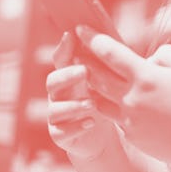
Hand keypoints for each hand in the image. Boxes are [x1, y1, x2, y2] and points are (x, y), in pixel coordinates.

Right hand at [46, 31, 118, 159]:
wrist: (99, 136)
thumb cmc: (104, 101)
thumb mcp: (106, 81)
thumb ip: (106, 62)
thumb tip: (117, 35)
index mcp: (69, 77)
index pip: (61, 59)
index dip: (63, 48)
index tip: (71, 35)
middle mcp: (58, 94)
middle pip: (53, 82)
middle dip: (67, 75)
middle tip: (84, 71)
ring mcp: (56, 115)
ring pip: (55, 109)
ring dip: (73, 105)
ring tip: (92, 104)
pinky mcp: (59, 135)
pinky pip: (62, 132)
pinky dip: (76, 127)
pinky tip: (91, 123)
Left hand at [75, 25, 170, 169]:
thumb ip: (166, 54)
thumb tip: (148, 60)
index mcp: (146, 77)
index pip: (110, 53)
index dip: (92, 39)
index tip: (80, 29)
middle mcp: (132, 99)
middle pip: (96, 75)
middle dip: (83, 60)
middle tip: (74, 50)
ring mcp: (129, 120)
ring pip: (99, 99)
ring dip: (91, 85)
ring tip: (87, 74)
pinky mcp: (133, 136)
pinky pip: (116, 116)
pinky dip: (111, 105)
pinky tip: (111, 98)